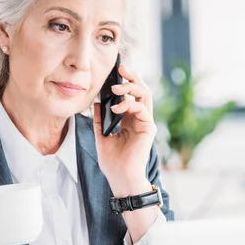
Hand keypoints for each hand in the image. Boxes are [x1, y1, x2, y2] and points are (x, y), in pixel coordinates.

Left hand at [94, 63, 155, 195]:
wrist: (120, 178)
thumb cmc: (112, 161)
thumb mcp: (101, 136)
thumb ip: (100, 119)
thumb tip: (96, 102)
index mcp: (129, 119)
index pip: (131, 94)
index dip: (126, 81)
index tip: (116, 70)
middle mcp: (140, 118)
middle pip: (141, 90)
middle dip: (133, 76)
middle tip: (122, 67)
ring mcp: (146, 122)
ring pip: (145, 95)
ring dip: (131, 87)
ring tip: (116, 87)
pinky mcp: (149, 128)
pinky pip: (142, 109)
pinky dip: (129, 104)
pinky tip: (116, 108)